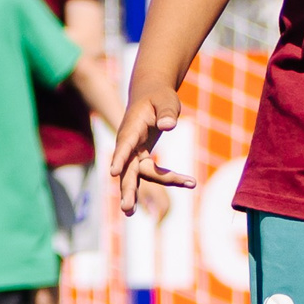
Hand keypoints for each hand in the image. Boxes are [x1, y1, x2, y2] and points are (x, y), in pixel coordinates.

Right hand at [110, 85, 197, 213]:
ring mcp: (133, 152)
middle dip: (128, 189)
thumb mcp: (166, 100)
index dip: (119, 158)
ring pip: (139, 175)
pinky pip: (153, 172)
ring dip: (150, 188)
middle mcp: (128, 143)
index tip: (114, 172)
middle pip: (126, 169)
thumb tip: (168, 126)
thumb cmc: (159, 96)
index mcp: (132, 128)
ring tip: (155, 202)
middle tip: (128, 209)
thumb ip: (167, 112)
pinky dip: (170, 178)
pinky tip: (190, 182)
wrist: (150, 95)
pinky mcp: (141, 158)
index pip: (124, 144)